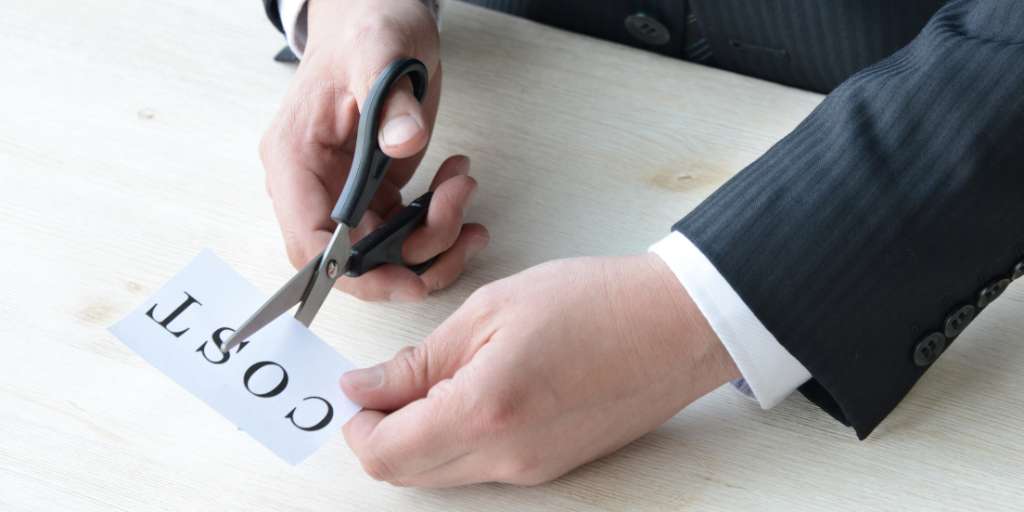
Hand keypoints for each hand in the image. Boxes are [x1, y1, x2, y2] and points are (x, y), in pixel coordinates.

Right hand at [260, 0, 487, 301]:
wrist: (378, 13)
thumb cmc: (367, 27)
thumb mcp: (382, 52)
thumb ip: (390, 100)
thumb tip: (403, 142)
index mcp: (296, 158)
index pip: (309, 243)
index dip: (355, 274)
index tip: (407, 280)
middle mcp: (315, 182)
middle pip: (355, 257)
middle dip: (413, 252)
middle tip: (460, 220)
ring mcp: (346, 188)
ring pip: (387, 249)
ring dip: (436, 234)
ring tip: (464, 185)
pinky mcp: (375, 186)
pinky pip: (405, 227)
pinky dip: (440, 219)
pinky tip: (459, 183)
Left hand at [340, 254, 740, 486]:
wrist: (674, 326)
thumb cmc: (594, 303)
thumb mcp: (490, 311)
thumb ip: (420, 361)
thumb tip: (365, 388)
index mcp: (483, 411)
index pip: (385, 453)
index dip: (357, 424)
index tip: (360, 389)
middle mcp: (506, 458)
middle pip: (408, 473)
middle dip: (383, 432)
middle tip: (389, 383)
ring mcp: (532, 470)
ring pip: (443, 473)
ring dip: (421, 435)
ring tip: (442, 376)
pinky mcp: (551, 467)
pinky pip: (482, 467)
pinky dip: (458, 438)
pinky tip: (478, 390)